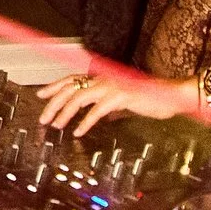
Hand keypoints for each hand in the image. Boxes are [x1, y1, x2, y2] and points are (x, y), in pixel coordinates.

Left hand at [35, 68, 200, 136]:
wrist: (170, 95)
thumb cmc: (148, 98)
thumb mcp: (122, 101)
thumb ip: (107, 105)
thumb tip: (96, 115)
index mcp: (102, 78)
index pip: (72, 79)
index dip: (54, 86)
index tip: (40, 95)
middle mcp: (103, 79)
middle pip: (70, 88)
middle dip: (53, 103)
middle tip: (43, 118)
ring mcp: (111, 86)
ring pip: (79, 97)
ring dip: (64, 112)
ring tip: (56, 125)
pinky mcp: (120, 96)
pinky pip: (96, 110)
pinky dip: (85, 122)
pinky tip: (78, 132)